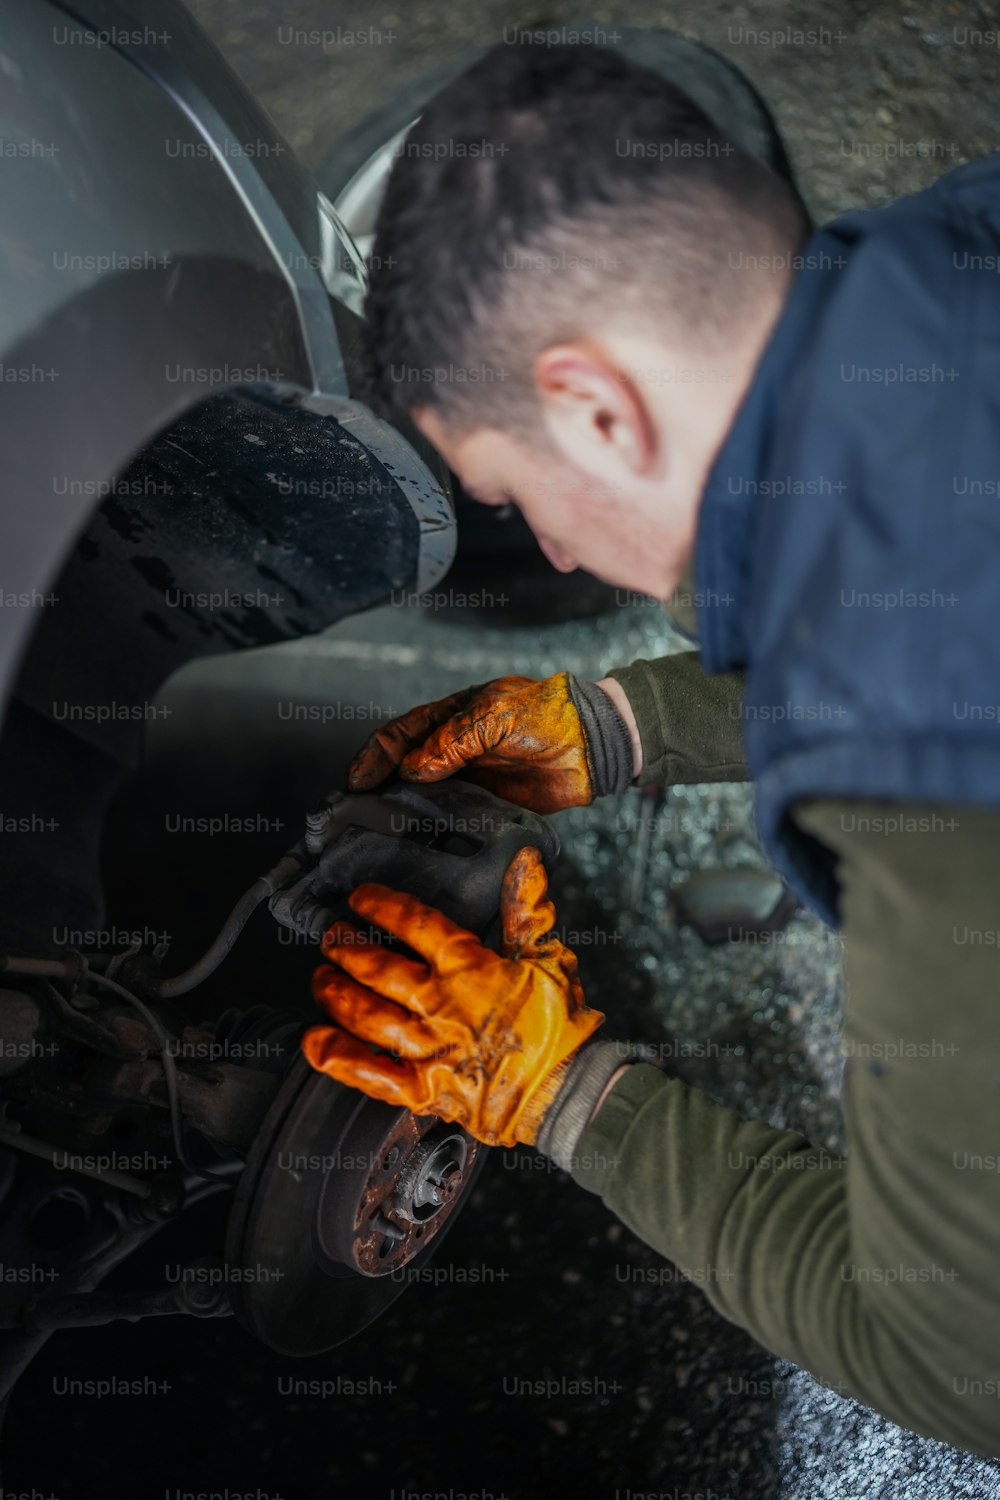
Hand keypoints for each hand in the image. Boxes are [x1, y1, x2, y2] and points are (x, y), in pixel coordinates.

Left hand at [301, 845, 604, 1146]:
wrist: (570, 1090)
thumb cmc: (561, 1024)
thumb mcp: (549, 957)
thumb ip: (528, 909)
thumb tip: (526, 860)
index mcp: (469, 966)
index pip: (415, 924)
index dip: (381, 906)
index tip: (360, 898)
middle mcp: (440, 1003)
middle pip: (377, 969)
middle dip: (346, 950)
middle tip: (330, 938)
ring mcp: (428, 1048)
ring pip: (366, 1016)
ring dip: (336, 995)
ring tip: (320, 979)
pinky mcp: (424, 1090)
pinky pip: (370, 1074)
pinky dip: (338, 1058)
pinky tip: (314, 1042)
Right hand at [347, 671, 632, 813]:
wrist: (593, 746)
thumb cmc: (547, 717)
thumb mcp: (495, 718)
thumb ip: (453, 742)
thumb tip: (412, 769)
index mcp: (453, 716)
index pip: (400, 734)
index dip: (374, 755)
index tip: (354, 781)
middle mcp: (456, 748)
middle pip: (405, 767)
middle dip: (378, 786)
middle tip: (353, 813)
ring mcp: (472, 776)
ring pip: (425, 795)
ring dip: (402, 810)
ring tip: (375, 833)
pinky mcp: (489, 803)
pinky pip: (453, 817)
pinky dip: (434, 829)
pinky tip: (419, 845)